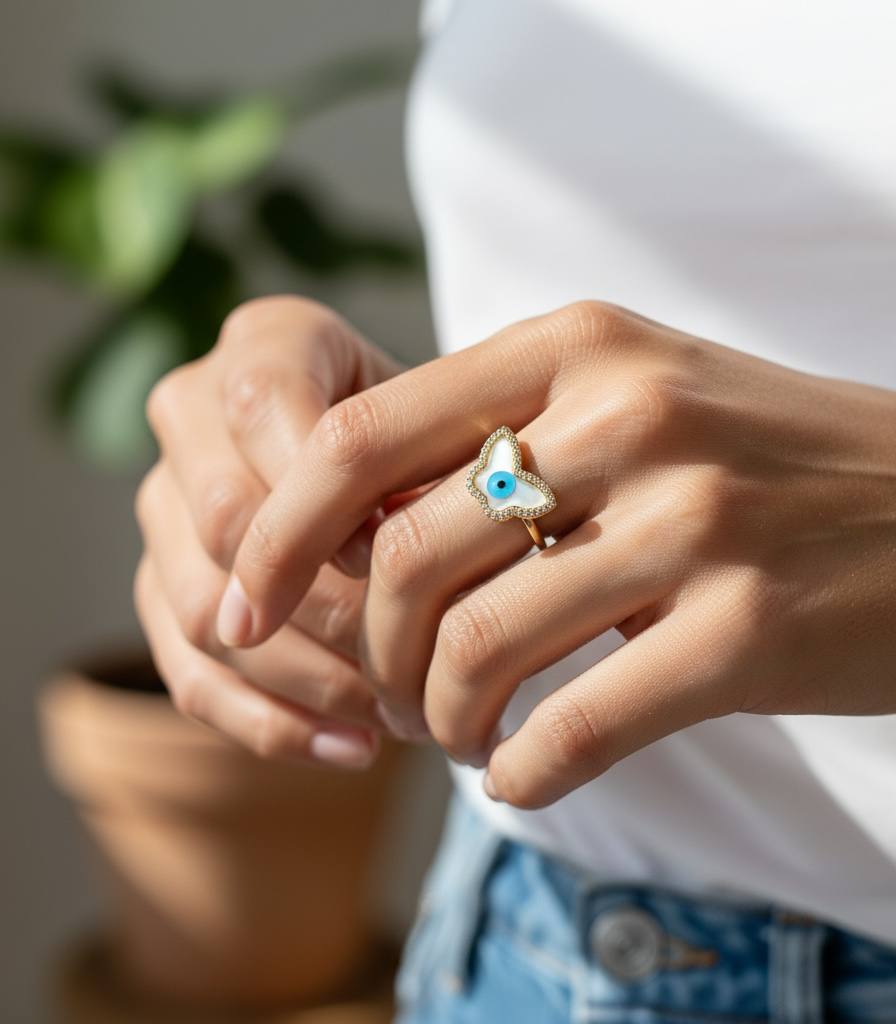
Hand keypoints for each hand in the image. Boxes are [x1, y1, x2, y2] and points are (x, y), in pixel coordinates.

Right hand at [134, 296, 403, 766]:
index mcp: (266, 344)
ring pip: (203, 611)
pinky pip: (190, 674)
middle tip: (416, 659)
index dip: (336, 498)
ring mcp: (162, 503)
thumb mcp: (455, 429)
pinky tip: (356, 748)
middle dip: (329, 605)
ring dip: (309, 677)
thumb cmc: (447, 440)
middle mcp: (191, 411)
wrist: (402, 465)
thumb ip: (435, 470)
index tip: (408, 563)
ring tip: (403, 714)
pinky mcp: (160, 587)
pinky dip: (274, 725)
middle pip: (227, 520)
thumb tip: (426, 570)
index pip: (267, 411)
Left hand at [217, 300, 895, 804]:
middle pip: (405, 560)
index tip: (242, 609)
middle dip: (370, 652)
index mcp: (578, 347)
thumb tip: (363, 541)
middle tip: (392, 699)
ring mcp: (692, 522)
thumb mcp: (640, 395)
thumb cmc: (781, 456)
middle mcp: (628, 417)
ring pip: (477, 648)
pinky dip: (523, 769)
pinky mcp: (749, 629)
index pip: (359, 439)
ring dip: (441, 718)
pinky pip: (572, 725)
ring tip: (460, 737)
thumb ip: (508, 440)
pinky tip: (524, 775)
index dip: (278, 535)